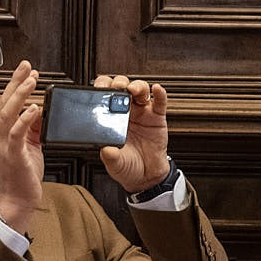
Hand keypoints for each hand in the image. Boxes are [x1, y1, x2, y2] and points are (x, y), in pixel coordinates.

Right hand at [0, 59, 44, 231]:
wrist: (15, 201)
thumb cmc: (22, 175)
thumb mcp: (29, 146)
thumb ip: (32, 128)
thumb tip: (40, 111)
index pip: (6, 103)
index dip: (16, 85)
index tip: (28, 71)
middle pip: (5, 103)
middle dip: (16, 82)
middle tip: (28, 66)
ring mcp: (2, 145)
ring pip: (8, 114)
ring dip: (20, 96)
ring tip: (32, 81)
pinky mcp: (12, 155)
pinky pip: (16, 134)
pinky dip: (25, 119)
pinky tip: (34, 109)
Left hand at [92, 75, 169, 193]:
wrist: (146, 176)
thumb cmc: (127, 166)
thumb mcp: (115, 163)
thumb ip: (110, 157)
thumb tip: (105, 150)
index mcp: (112, 120)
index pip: (105, 97)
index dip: (103, 89)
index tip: (100, 89)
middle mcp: (127, 113)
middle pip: (123, 88)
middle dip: (119, 84)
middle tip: (117, 87)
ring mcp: (143, 113)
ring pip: (140, 91)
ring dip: (137, 86)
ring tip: (133, 89)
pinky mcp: (157, 117)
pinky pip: (160, 102)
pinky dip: (160, 94)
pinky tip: (157, 89)